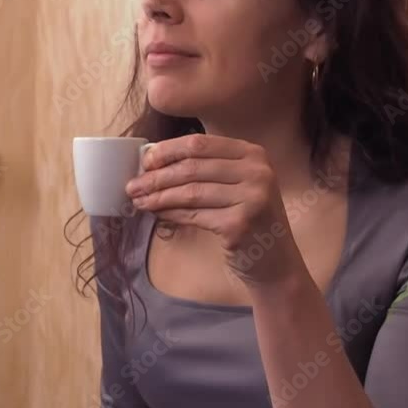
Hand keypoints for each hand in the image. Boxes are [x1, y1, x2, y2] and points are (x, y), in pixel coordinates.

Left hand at [125, 133, 301, 285]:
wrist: (275, 263)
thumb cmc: (248, 220)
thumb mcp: (236, 186)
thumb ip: (206, 169)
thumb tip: (153, 162)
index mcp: (253, 154)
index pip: (200, 143)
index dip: (167, 151)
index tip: (145, 162)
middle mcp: (257, 172)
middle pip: (192, 167)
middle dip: (156, 177)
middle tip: (132, 186)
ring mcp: (252, 198)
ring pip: (190, 192)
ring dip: (158, 197)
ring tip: (138, 201)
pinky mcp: (240, 224)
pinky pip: (194, 215)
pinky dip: (171, 214)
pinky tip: (157, 214)